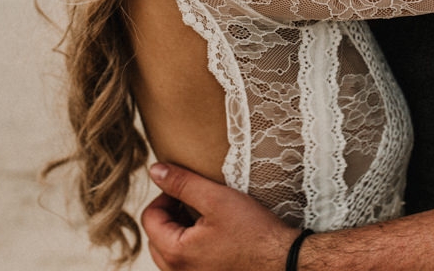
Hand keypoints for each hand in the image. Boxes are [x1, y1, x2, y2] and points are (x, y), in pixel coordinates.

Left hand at [141, 162, 299, 270]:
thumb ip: (182, 183)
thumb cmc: (254, 232)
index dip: (164, 196)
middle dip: (170, 215)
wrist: (284, 261)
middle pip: (156, 237)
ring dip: (180, 231)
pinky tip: (215, 235)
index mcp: (176, 254)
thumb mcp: (216, 199)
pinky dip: (192, 246)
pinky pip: (186, 262)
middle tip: (195, 201)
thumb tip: (155, 171)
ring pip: (170, 251)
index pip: (149, 218)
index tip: (186, 188)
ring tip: (205, 217)